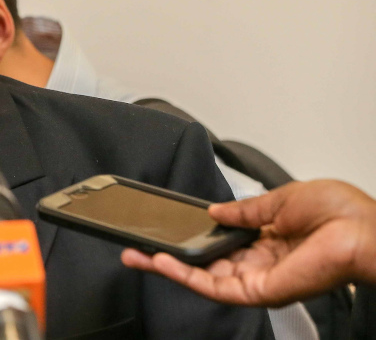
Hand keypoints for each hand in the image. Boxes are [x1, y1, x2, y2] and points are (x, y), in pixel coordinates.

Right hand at [122, 179, 375, 306]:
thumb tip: (214, 211)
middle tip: (138, 247)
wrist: (363, 230)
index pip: (222, 243)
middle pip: (206, 264)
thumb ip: (244, 209)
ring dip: (168, 267)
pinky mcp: (260, 291)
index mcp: (270, 240)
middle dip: (170, 256)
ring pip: (204, 278)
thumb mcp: (280, 199)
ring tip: (138, 255)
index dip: (194, 237)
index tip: (169, 228)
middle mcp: (263, 263)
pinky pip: (215, 287)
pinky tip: (163, 262)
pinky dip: (185, 276)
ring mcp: (260, 279)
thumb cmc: (339, 212)